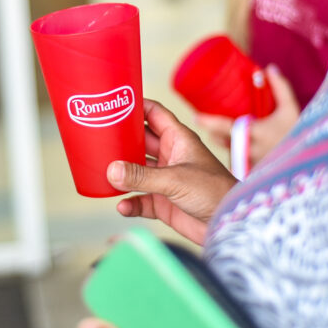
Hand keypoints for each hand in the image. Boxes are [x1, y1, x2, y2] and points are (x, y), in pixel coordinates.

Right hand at [108, 99, 236, 245]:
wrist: (230, 224)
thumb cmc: (214, 192)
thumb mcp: (175, 179)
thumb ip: (142, 176)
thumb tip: (111, 170)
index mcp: (178, 139)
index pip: (154, 114)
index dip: (136, 106)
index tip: (113, 103)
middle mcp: (171, 156)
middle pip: (140, 142)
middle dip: (121, 141)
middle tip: (97, 138)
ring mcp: (166, 180)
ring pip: (137, 172)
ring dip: (121, 173)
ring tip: (101, 172)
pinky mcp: (164, 204)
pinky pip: (141, 200)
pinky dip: (130, 203)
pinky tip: (122, 206)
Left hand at [195, 65, 300, 167]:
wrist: (309, 162)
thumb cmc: (298, 135)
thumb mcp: (291, 109)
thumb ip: (281, 88)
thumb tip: (269, 68)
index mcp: (254, 133)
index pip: (224, 127)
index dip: (209, 122)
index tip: (196, 117)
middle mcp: (248, 151)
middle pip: (221, 140)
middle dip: (215, 132)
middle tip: (213, 123)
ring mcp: (248, 165)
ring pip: (229, 151)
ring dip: (227, 143)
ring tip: (230, 135)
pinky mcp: (251, 174)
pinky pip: (238, 163)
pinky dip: (238, 156)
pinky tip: (244, 151)